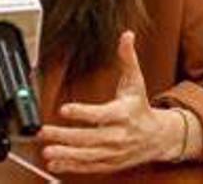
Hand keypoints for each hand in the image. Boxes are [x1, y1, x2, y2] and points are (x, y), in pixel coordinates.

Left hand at [38, 30, 188, 173]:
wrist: (158, 138)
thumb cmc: (140, 107)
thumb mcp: (136, 81)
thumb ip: (128, 59)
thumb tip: (126, 35)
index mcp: (123, 114)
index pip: (101, 114)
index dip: (83, 113)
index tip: (64, 109)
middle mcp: (118, 135)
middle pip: (90, 138)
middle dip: (65, 136)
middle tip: (44, 132)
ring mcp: (113, 152)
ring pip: (88, 156)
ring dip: (66, 154)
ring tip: (46, 151)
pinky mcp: (109, 163)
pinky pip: (89, 166)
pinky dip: (72, 166)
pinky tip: (55, 162)